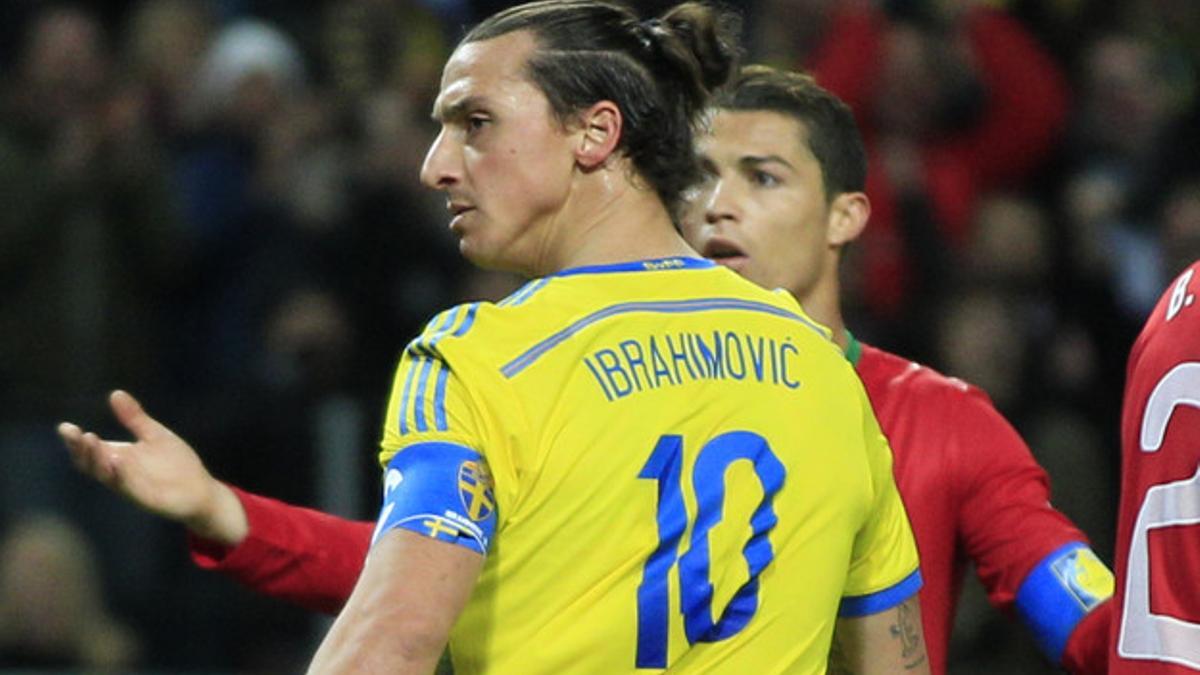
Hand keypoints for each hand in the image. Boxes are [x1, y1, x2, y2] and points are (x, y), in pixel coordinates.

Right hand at [58, 390, 248, 545]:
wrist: (202, 490)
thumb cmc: (176, 464)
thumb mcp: (154, 435)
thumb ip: (134, 417)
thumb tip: (115, 393)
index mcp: (118, 457)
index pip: (90, 450)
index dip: (75, 440)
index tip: (65, 427)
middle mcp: (119, 473)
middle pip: (90, 464)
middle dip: (80, 449)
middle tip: (74, 433)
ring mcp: (131, 486)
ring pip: (106, 475)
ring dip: (97, 459)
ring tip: (92, 440)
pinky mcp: (146, 497)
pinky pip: (129, 487)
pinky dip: (121, 474)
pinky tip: (117, 460)